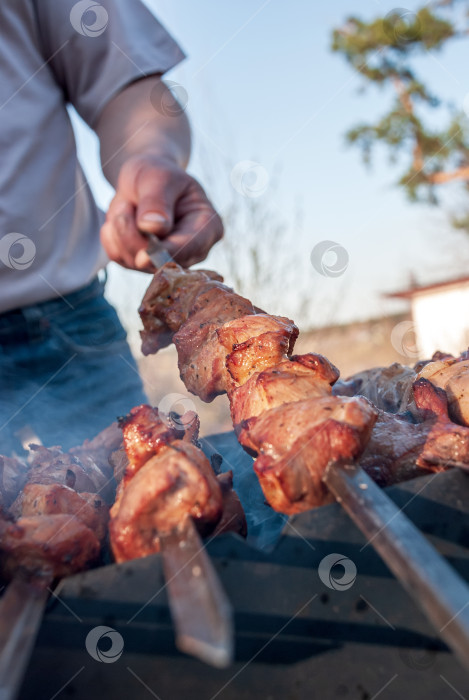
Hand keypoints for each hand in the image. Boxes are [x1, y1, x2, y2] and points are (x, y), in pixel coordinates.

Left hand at [100, 155, 222, 270]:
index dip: (167, 252)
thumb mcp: (159, 177)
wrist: (144, 180)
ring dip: (120, 233)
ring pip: (136, 262)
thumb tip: (153, 228)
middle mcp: (193, 251)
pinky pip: (121, 259)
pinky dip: (112, 238)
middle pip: (162, 261)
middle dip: (134, 236)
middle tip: (123, 205)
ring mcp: (169, 260)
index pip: (191, 247)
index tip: (143, 256)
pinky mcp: (145, 264)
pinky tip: (120, 219)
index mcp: (208, 228)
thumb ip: (157, 201)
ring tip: (125, 205)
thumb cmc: (158, 174)